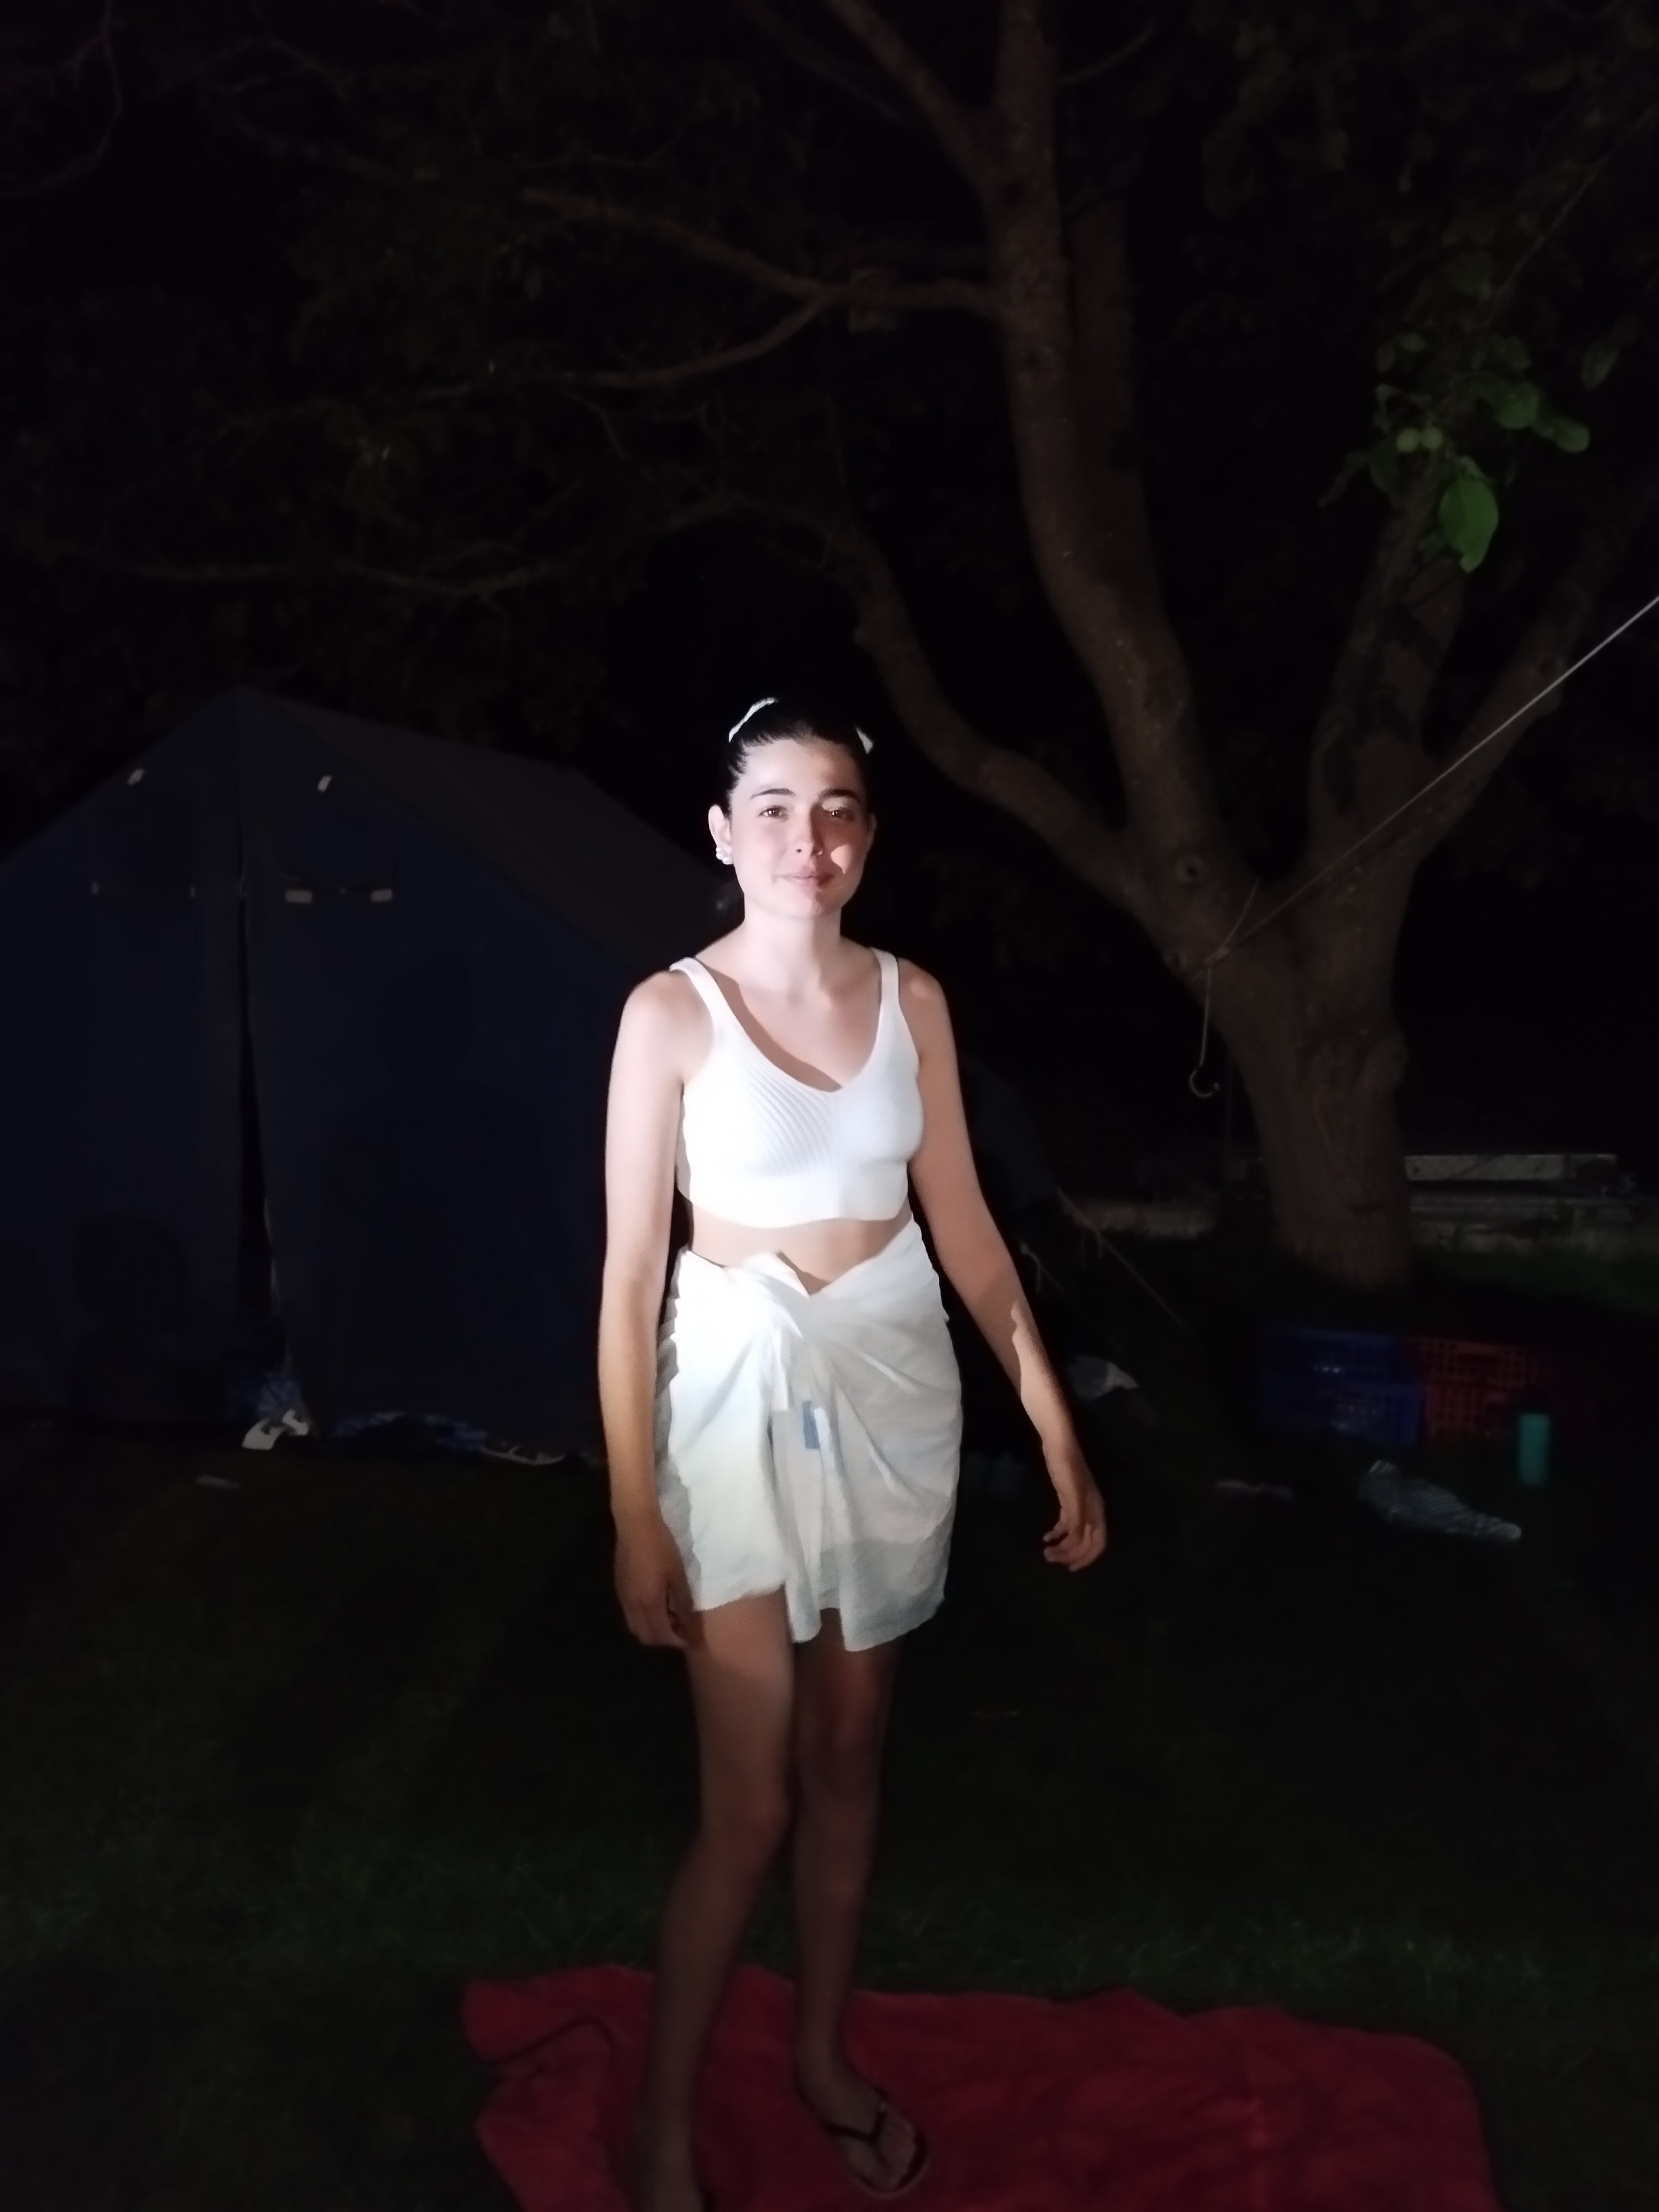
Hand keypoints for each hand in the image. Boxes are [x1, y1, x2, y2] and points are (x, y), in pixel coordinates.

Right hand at [614, 1514, 700, 1646]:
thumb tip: (688, 1625)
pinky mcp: (620, 1587)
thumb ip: (682, 1603)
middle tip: (681, 1630)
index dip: (676, 1641)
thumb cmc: (662, 1548)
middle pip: (645, 1636)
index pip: (660, 1636)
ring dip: (652, 1628)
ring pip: (635, 1625)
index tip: (691, 1639)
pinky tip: (657, 1604)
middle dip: (663, 1639)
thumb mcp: (678, 1576)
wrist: (636, 1525)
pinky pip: (631, 1613)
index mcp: (647, 1605)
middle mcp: (632, 1606)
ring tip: (670, 1617)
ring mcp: (623, 1597)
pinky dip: (644, 1617)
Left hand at [1041, 1438, 1107, 1570]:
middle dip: (1071, 1554)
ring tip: (1046, 1551)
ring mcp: (1081, 1505)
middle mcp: (1092, 1510)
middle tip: (1051, 1559)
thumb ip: (1076, 1515)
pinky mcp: (1069, 1500)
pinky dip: (1058, 1533)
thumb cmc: (1065, 1466)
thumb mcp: (1070, 1491)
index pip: (1097, 1542)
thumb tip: (1078, 1537)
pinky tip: (1046, 1537)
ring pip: (1076, 1534)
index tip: (1069, 1568)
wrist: (1058, 1443)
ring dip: (1063, 1545)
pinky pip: (1067, 1523)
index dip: (1086, 1557)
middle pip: (1087, 1541)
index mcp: (1096, 1509)